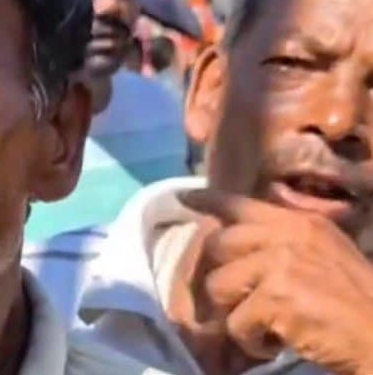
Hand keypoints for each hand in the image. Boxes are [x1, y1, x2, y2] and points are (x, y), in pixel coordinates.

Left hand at [183, 191, 372, 374]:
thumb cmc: (359, 300)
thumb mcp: (327, 252)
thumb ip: (288, 239)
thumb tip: (249, 229)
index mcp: (300, 223)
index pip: (242, 203)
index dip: (210, 200)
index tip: (186, 197)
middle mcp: (287, 236)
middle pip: (218, 246)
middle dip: (222, 278)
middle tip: (242, 301)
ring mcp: (280, 264)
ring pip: (218, 286)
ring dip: (236, 314)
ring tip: (265, 325)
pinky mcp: (275, 297)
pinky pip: (235, 322)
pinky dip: (252, 342)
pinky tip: (277, 343)